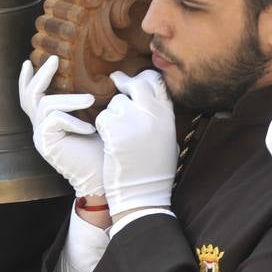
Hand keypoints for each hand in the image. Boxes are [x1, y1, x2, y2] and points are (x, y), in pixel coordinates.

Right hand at [20, 56, 100, 195]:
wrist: (105, 180)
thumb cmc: (105, 151)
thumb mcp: (96, 120)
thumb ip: (87, 103)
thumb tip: (103, 77)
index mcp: (49, 122)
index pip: (32, 97)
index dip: (27, 79)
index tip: (29, 60)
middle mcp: (40, 128)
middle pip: (29, 95)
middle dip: (40, 75)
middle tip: (54, 59)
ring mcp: (41, 136)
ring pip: (46, 104)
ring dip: (70, 100)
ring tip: (91, 100)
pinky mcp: (45, 144)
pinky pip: (54, 120)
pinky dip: (74, 121)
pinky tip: (91, 130)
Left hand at [95, 70, 176, 217]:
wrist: (142, 194)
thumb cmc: (153, 170)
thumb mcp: (166, 139)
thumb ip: (158, 116)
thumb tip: (147, 95)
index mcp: (168, 118)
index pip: (158, 84)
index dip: (146, 78)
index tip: (138, 78)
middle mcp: (153, 115)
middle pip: (137, 85)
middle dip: (126, 82)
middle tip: (117, 79)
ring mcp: (134, 122)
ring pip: (116, 102)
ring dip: (114, 114)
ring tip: (120, 135)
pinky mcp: (115, 131)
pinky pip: (103, 117)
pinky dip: (103, 127)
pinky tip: (111, 142)